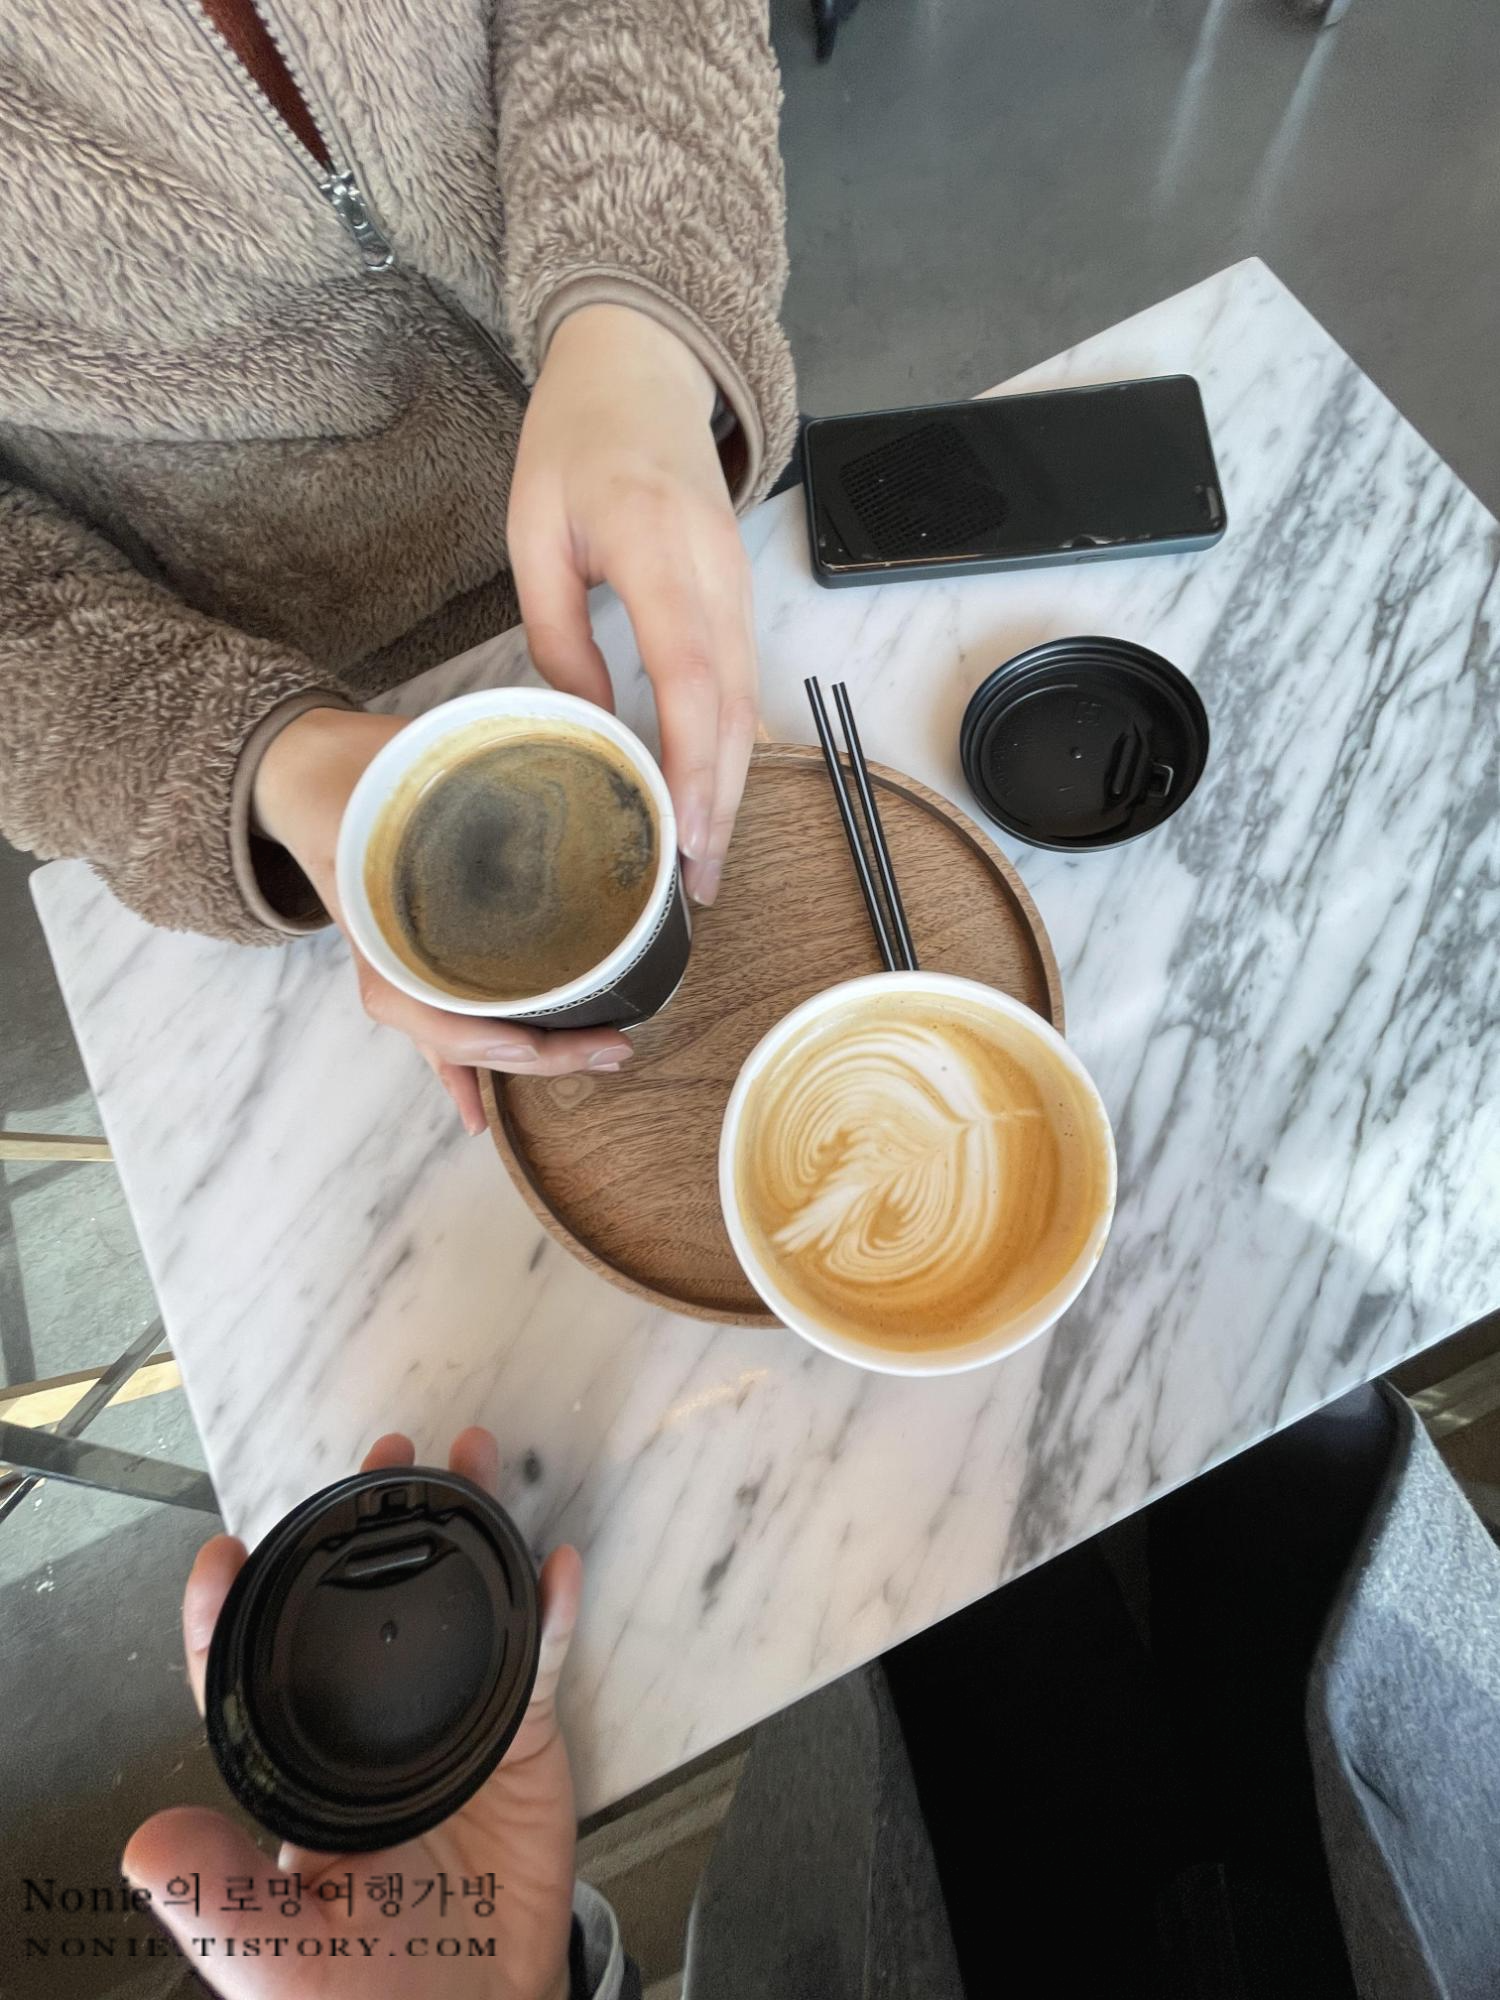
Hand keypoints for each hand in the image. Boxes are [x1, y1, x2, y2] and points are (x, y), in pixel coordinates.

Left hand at [124, 1427, 583, 1999]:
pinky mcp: (524, 1737)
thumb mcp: (276, 1956)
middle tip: (386, 1453)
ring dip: (469, 1530)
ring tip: (474, 1463)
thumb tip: (144, 1840)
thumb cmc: (369, 1994)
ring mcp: (455, 1721)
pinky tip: (559, 1566)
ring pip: (459, 1607)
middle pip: (370, 1606)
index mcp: (305, 1770)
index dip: (234, 1610)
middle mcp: (375, 1727)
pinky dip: (553, 1611)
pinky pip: (539, 1662)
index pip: (255, 1675)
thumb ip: (219, 1898)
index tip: (223, 1551)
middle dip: (375, 1522)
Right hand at [253, 707, 631, 1133]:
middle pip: (459, 1035)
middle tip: (615, 1050)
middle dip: (537, 1053)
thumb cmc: (356, 770)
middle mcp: (388, 961)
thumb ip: (476, 770)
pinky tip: (477, 1112)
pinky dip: (460, 1069)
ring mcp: (399, 965)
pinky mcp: (413, 960)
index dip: (483, 1041)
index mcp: (381, 926)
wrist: (302, 769)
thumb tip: (571, 752)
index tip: (535, 1044)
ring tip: (590, 1064)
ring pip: (454, 1037)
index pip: (433, 1011)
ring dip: (515, 1062)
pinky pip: (439, 1026)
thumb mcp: (408, 765)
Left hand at [508, 302, 755, 906]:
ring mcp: (738, 584)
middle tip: (695, 886)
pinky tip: (707, 797)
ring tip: (702, 864)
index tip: (679, 832)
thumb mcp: (534, 530)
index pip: (690, 676)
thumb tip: (584, 725)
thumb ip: (558, 632)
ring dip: (730, 788)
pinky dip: (728, 749)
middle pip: (734, 709)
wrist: (642, 367)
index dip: (690, 762)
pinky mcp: (738, 596)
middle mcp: (716, 573)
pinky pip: (742, 686)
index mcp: (658, 550)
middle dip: (720, 803)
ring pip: (747, 706)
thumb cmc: (576, 439)